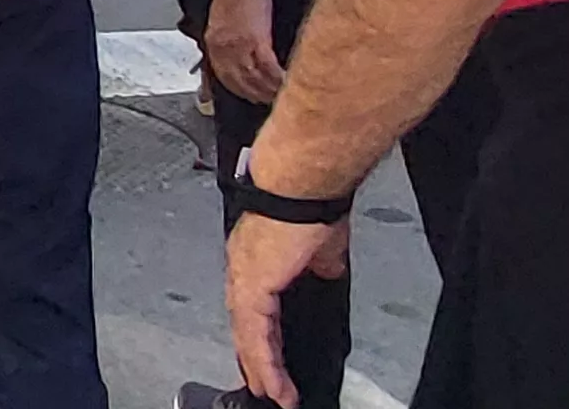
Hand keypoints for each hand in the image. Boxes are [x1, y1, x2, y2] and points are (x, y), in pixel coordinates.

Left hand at [206, 0, 285, 105]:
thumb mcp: (224, 21)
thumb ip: (229, 41)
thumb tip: (241, 56)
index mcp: (215, 45)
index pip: (225, 78)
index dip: (240, 91)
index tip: (252, 98)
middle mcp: (224, 49)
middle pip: (241, 82)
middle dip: (256, 96)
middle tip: (271, 103)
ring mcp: (239, 46)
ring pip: (255, 78)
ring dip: (270, 91)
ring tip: (283, 97)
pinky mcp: (256, 39)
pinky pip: (268, 68)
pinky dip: (279, 78)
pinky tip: (288, 83)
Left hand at [224, 212, 354, 405]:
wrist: (304, 180)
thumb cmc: (310, 198)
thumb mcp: (321, 247)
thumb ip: (319, 268)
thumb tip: (325, 276)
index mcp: (257, 257)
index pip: (254, 308)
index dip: (260, 335)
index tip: (265, 357)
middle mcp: (243, 266)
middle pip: (244, 325)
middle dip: (254, 358)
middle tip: (262, 386)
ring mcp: (244, 275)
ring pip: (246, 333)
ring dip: (260, 367)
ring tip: (272, 394)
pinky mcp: (252, 284)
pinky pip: (255, 333)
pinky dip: (264, 360)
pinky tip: (272, 381)